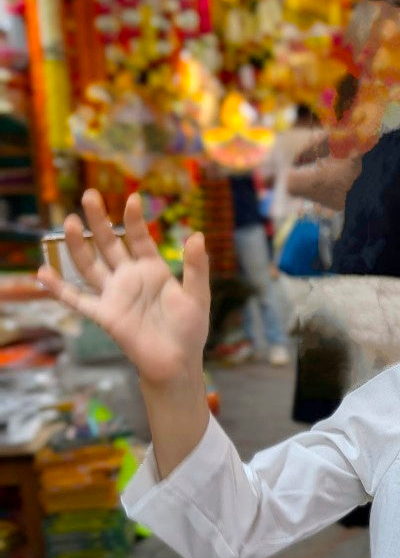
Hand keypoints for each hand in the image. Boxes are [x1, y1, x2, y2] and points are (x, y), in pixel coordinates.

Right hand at [37, 191, 209, 388]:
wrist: (177, 362)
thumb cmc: (189, 329)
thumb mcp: (198, 296)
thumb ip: (196, 268)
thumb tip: (197, 236)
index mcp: (153, 269)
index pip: (140, 238)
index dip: (134, 219)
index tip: (133, 199)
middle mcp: (130, 277)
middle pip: (109, 244)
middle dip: (99, 221)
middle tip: (89, 195)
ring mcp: (114, 294)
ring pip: (91, 265)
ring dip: (78, 245)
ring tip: (69, 222)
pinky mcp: (104, 314)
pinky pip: (78, 299)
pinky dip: (60, 288)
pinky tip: (44, 272)